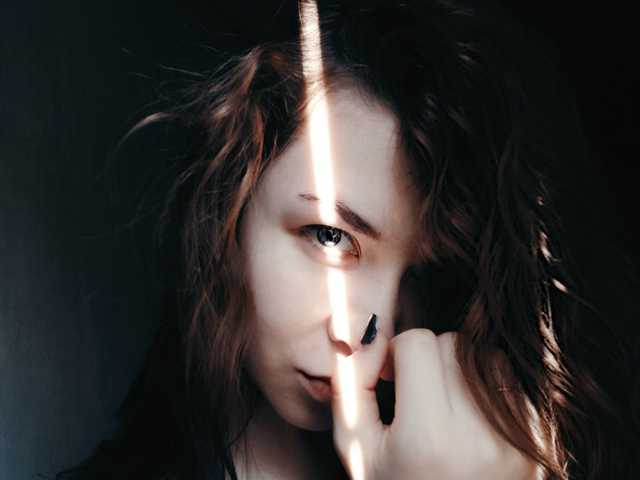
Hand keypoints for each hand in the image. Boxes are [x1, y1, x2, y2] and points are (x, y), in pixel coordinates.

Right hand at [330, 328, 536, 479]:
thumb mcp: (358, 450)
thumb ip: (350, 390)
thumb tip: (358, 339)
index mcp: (427, 435)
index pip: (418, 342)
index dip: (398, 353)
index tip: (394, 375)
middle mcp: (477, 434)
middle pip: (451, 344)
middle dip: (429, 359)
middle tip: (418, 392)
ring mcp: (514, 437)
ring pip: (485, 357)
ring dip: (462, 369)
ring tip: (447, 403)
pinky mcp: (538, 440)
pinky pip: (512, 382)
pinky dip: (489, 389)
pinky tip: (473, 417)